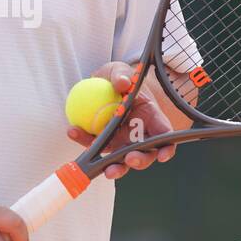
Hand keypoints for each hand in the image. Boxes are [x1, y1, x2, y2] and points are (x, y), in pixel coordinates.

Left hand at [66, 61, 176, 179]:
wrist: (102, 84)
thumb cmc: (120, 78)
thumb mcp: (121, 71)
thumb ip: (122, 74)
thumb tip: (122, 83)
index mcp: (151, 118)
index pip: (165, 135)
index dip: (167, 148)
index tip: (163, 155)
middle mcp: (139, 135)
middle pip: (145, 154)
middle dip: (139, 160)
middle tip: (129, 159)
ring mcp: (120, 142)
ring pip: (120, 160)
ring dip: (115, 168)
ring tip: (107, 170)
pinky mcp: (102, 142)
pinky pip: (92, 144)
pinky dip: (83, 139)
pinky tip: (73, 130)